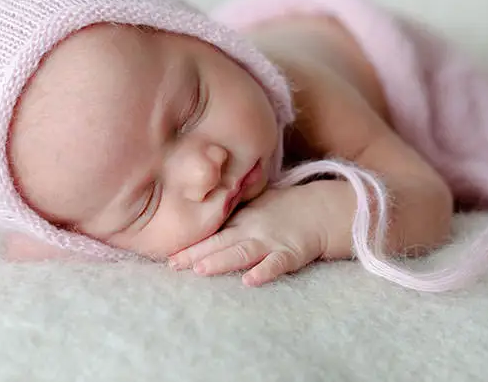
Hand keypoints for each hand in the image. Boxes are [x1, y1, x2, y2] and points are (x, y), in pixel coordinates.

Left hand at [168, 183, 331, 286]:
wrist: (320, 209)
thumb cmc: (283, 208)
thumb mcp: (254, 206)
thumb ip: (230, 215)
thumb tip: (199, 221)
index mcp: (240, 220)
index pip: (211, 233)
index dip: (190, 243)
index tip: (166, 253)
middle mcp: (251, 230)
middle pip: (220, 243)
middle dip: (195, 254)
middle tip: (172, 264)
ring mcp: (271, 242)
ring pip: (242, 253)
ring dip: (221, 261)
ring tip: (200, 270)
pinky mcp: (290, 254)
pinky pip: (276, 265)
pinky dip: (263, 273)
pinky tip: (250, 282)